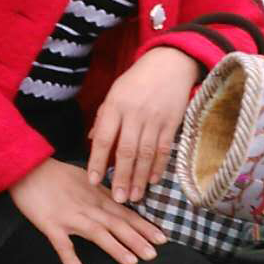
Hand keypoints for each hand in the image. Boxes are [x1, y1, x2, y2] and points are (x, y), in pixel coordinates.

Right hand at [8, 158, 165, 263]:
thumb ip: (103, 193)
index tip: (162, 238)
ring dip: (115, 247)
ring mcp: (70, 216)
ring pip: (97, 233)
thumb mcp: (87, 179)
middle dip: (137, 239)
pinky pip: (62, 244)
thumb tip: (120, 202)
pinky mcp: (51, 225)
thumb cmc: (57, 175)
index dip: (144, 226)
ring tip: (131, 262)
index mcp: (98, 197)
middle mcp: (89, 207)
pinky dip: (70, 259)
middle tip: (153, 254)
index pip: (126, 213)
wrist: (28, 169)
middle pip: (117, 224)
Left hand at [86, 47, 200, 203]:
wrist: (169, 64)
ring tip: (134, 196)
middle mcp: (134, 114)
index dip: (97, 162)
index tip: (93, 181)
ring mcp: (154, 119)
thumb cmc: (136, 81)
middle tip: (118, 199)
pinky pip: (164, 149)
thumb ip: (103, 119)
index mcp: (115, 106)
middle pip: (126, 151)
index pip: (103, 138)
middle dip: (121, 177)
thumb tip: (91, 143)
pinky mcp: (171, 122)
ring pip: (146, 154)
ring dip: (140, 178)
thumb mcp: (114, 93)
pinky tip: (152, 181)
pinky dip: (158, 167)